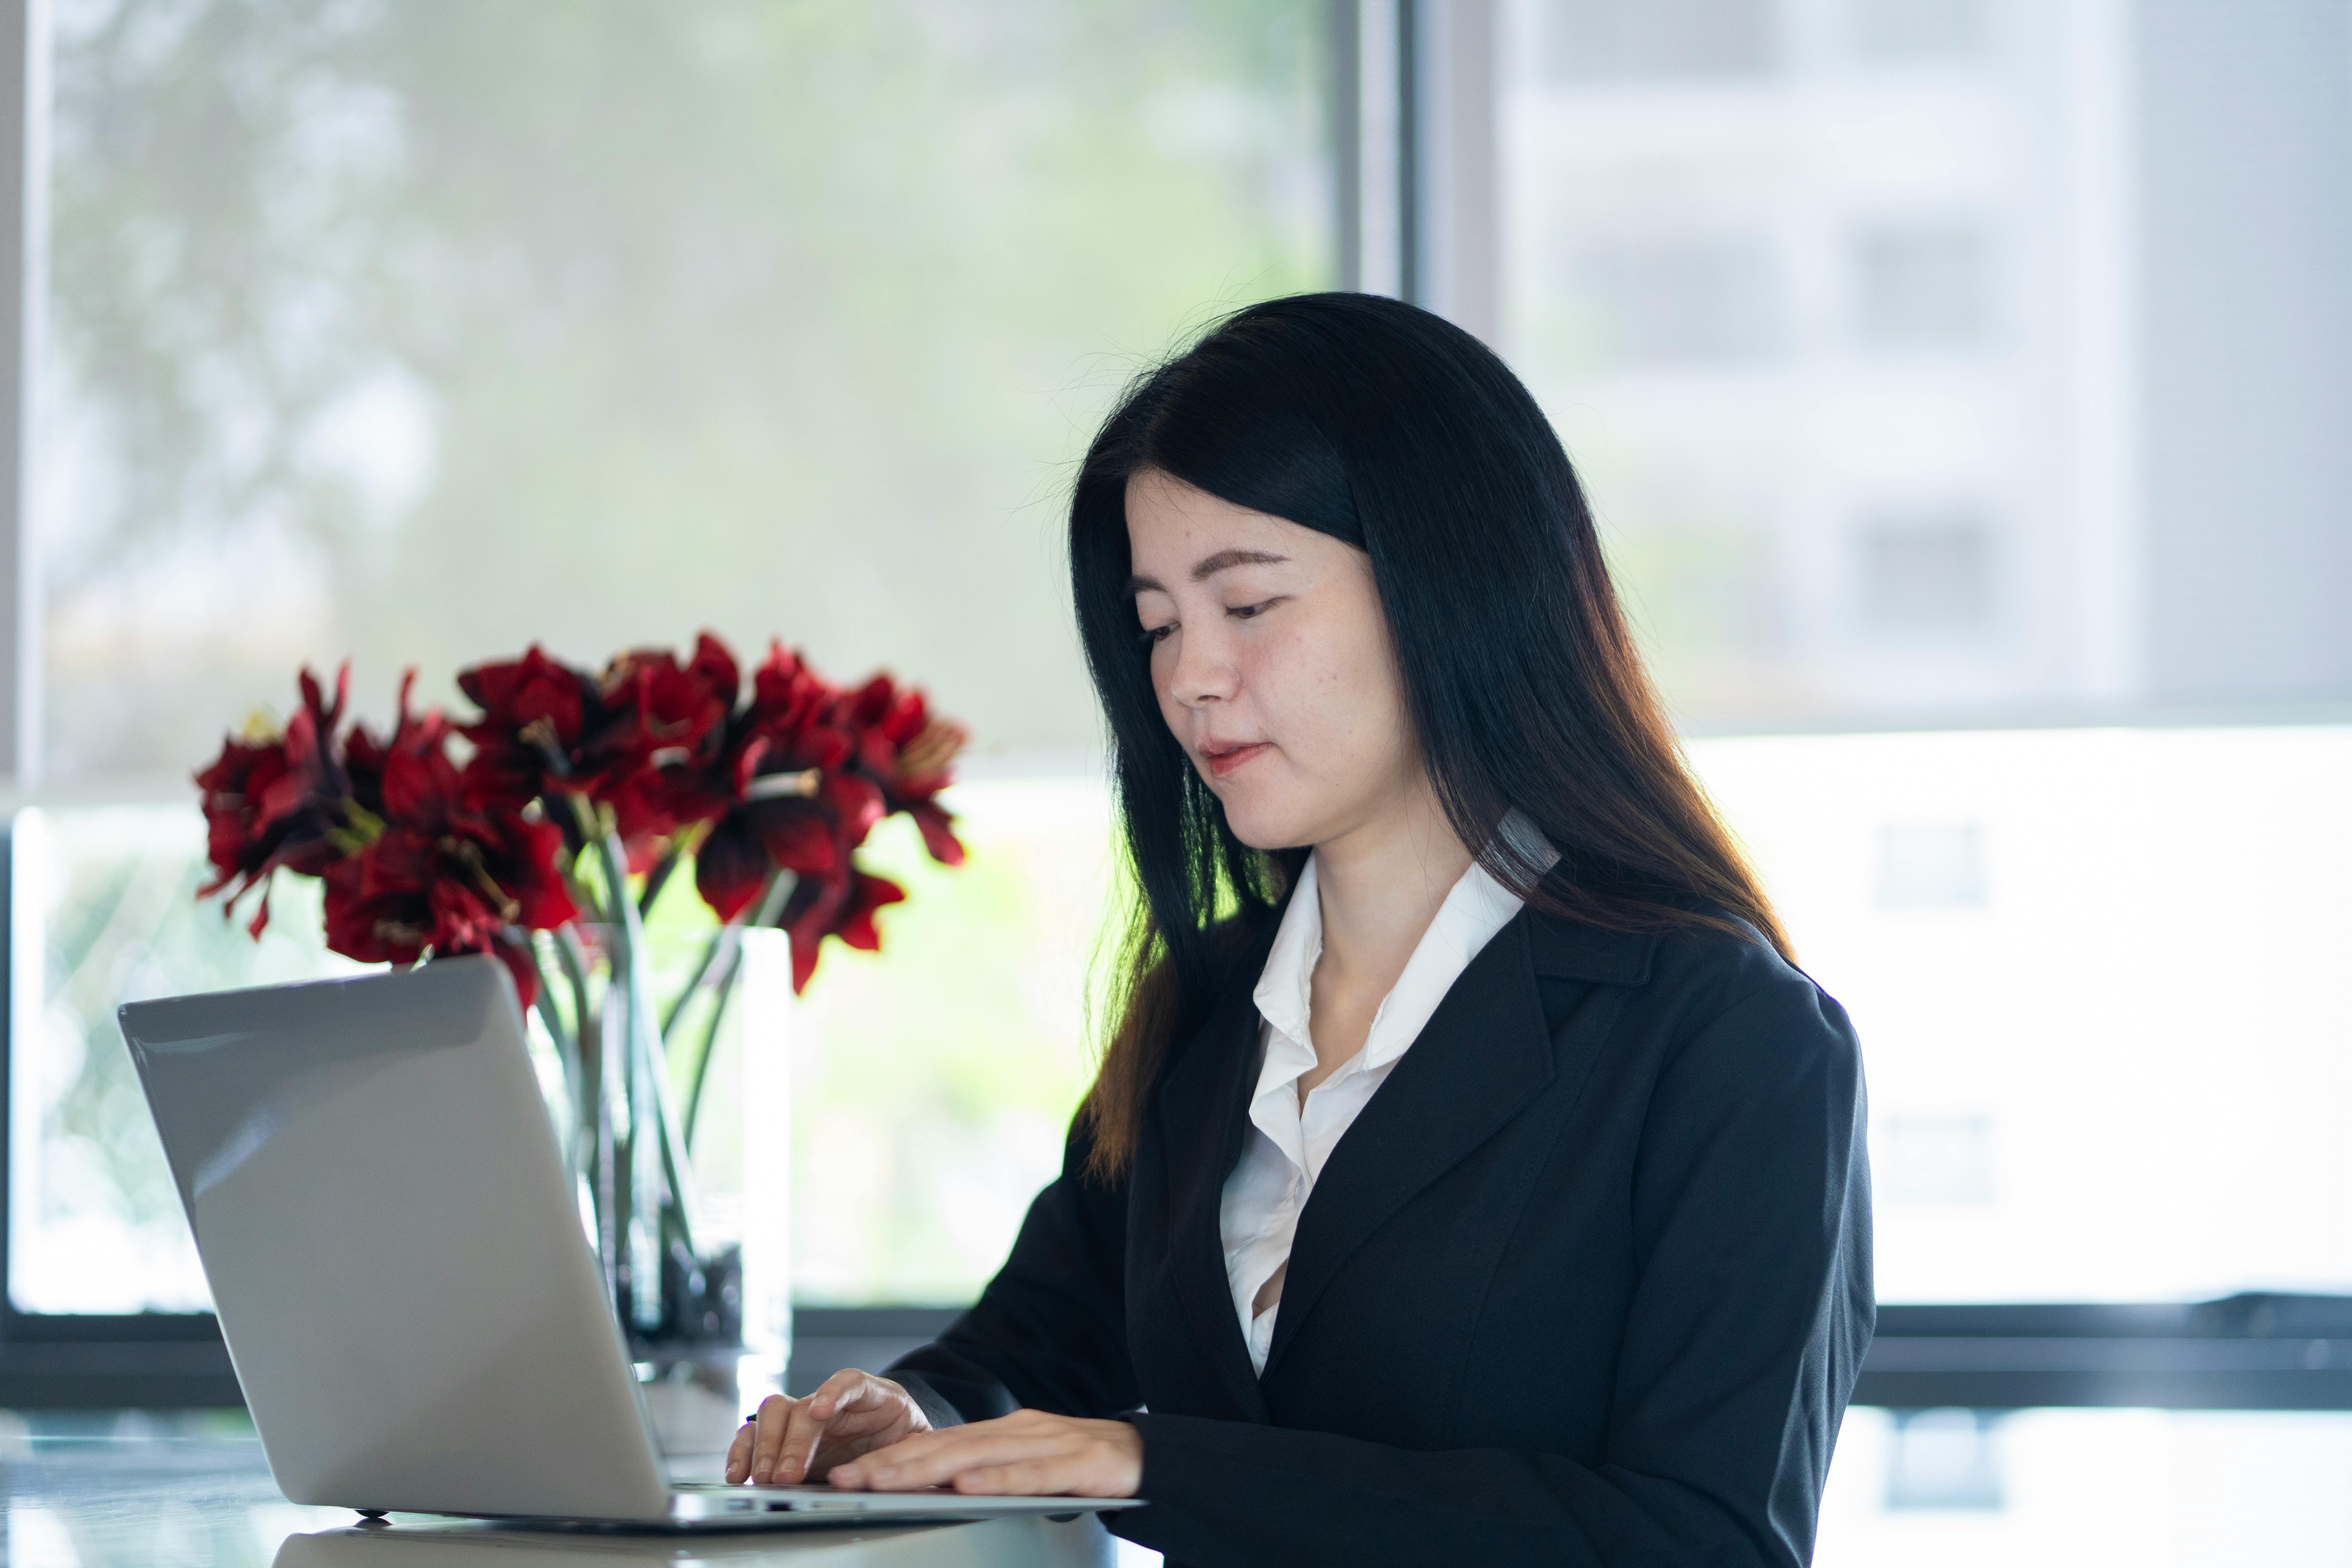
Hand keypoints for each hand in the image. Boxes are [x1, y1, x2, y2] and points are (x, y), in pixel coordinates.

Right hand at [727, 1369, 932, 1484]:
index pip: (850, 1382)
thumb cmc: (904, 1436)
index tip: (820, 1411)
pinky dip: (743, 1452)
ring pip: (774, 1414)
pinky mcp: (784, 1438)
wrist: (895, 1437)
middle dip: (791, 1440)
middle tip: (786, 1474)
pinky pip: (755, 1435)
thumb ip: (905, 1449)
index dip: (833, 1392)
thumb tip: (898, 1464)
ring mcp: (804, 1417)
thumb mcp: (915, 1442)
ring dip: (764, 1447)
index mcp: (870, 1395)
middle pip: (802, 1405)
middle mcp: (830, 1402)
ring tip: (763, 1477)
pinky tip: (738, 1474)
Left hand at [827, 1408, 1141, 1497]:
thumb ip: (991, 1472)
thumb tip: (938, 1490)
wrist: (1152, 1454)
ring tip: (886, 1481)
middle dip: (892, 1463)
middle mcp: (1021, 1429)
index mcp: (1007, 1430)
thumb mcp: (1031, 1464)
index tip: (849, 1473)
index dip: (892, 1457)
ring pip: (978, 1455)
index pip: (938, 1442)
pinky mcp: (1077, 1462)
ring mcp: (1049, 1442)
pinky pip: (1030, 1474)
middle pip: (947, 1445)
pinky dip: (994, 1479)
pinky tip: (965, 1486)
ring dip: (926, 1469)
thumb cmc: (1088, 1464)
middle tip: (849, 1478)